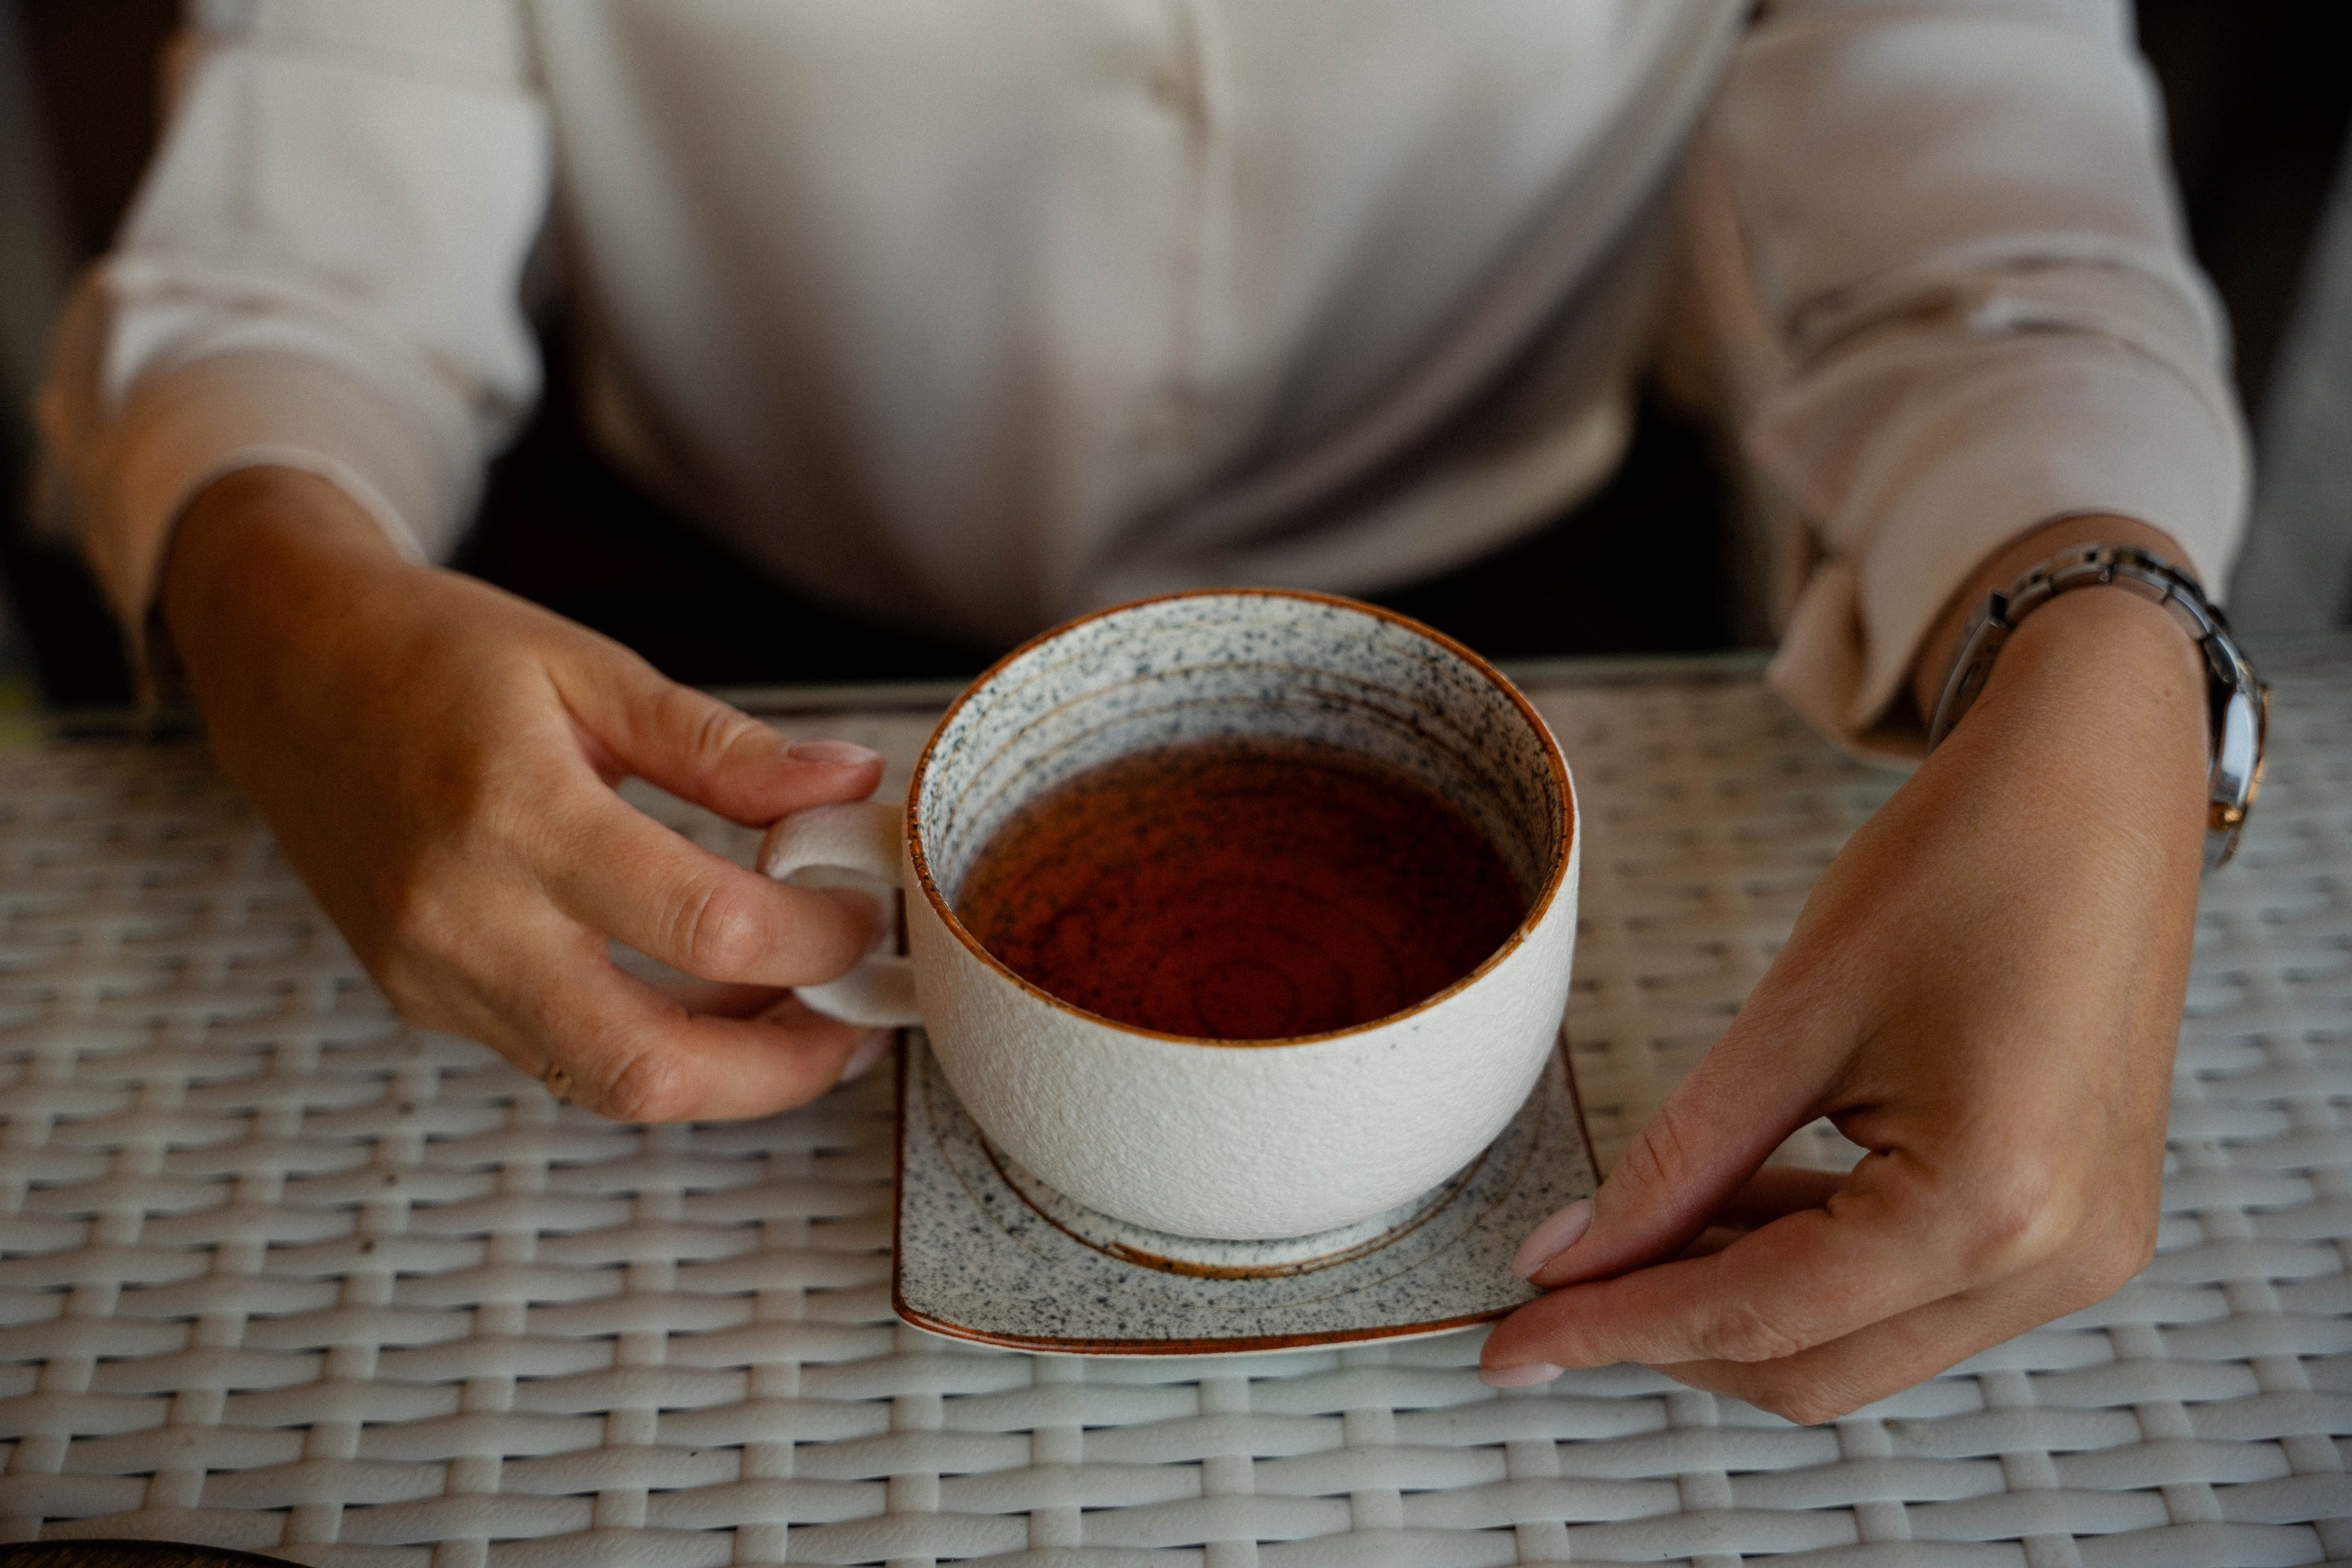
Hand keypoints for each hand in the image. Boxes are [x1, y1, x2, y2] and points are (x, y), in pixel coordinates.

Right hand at [162, 467, 892, 1120]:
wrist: (286, 668)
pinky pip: (560, 1055)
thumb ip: (725, 747)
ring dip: (725, 1071)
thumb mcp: (591, 668)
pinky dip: (652, 1044)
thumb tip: (849, 785)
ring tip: (804, 1011)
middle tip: (858, 1020)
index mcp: (517, 813)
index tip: (864, 911)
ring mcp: (434, 975)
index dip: (815, 937)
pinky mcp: (424, 1000)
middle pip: (651, 1066)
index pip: (706, 925)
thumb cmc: (436, 654)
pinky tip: (710, 996)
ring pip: (606, 1082)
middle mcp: (464, 917)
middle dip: (783, 1068)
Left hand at [1481, 515, 2209, 1421]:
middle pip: (1813, 1366)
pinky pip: (1912, 1295)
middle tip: (1552, 1291)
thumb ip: (1681, 1161)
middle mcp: (2057, 1262)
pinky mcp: (2076, 1228)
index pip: (1762, 1316)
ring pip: (1859, 1346)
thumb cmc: (1967, 863)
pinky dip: (1809, 1269)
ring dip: (1735, 1304)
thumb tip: (1573, 1258)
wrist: (2098, 787)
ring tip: (1628, 1239)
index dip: (1616, 1332)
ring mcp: (2082, 1257)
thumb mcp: (1796, 1012)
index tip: (1512, 1342)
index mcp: (1990, 1205)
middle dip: (1669, 1333)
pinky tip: (1729, 1211)